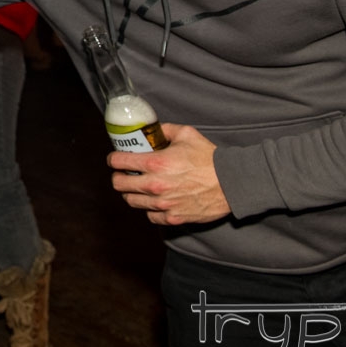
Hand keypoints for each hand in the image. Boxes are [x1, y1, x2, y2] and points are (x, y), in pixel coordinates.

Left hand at [108, 123, 229, 225]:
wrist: (232, 183)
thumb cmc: (210, 158)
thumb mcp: (186, 134)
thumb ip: (164, 130)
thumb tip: (152, 129)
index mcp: (155, 163)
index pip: (118, 162)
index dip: (113, 159)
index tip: (115, 159)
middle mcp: (155, 185)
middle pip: (119, 184)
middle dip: (119, 177)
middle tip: (125, 174)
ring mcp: (163, 204)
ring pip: (131, 201)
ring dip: (132, 193)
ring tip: (139, 187)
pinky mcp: (173, 217)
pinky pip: (150, 216)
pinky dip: (150, 209)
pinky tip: (156, 200)